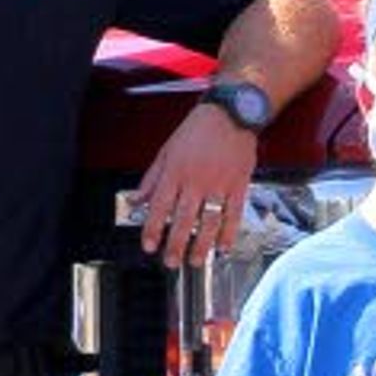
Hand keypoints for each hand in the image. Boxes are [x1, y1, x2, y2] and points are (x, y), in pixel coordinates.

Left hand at [133, 106, 259, 267]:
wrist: (232, 113)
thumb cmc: (198, 130)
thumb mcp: (167, 150)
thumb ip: (152, 179)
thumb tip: (136, 200)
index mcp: (175, 171)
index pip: (159, 207)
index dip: (152, 229)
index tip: (148, 246)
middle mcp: (196, 180)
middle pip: (183, 219)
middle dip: (175, 244)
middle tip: (170, 262)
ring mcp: (219, 184)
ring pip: (209, 221)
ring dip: (201, 245)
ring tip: (195, 261)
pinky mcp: (239, 184)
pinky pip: (234, 214)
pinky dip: (229, 233)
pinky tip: (223, 247)